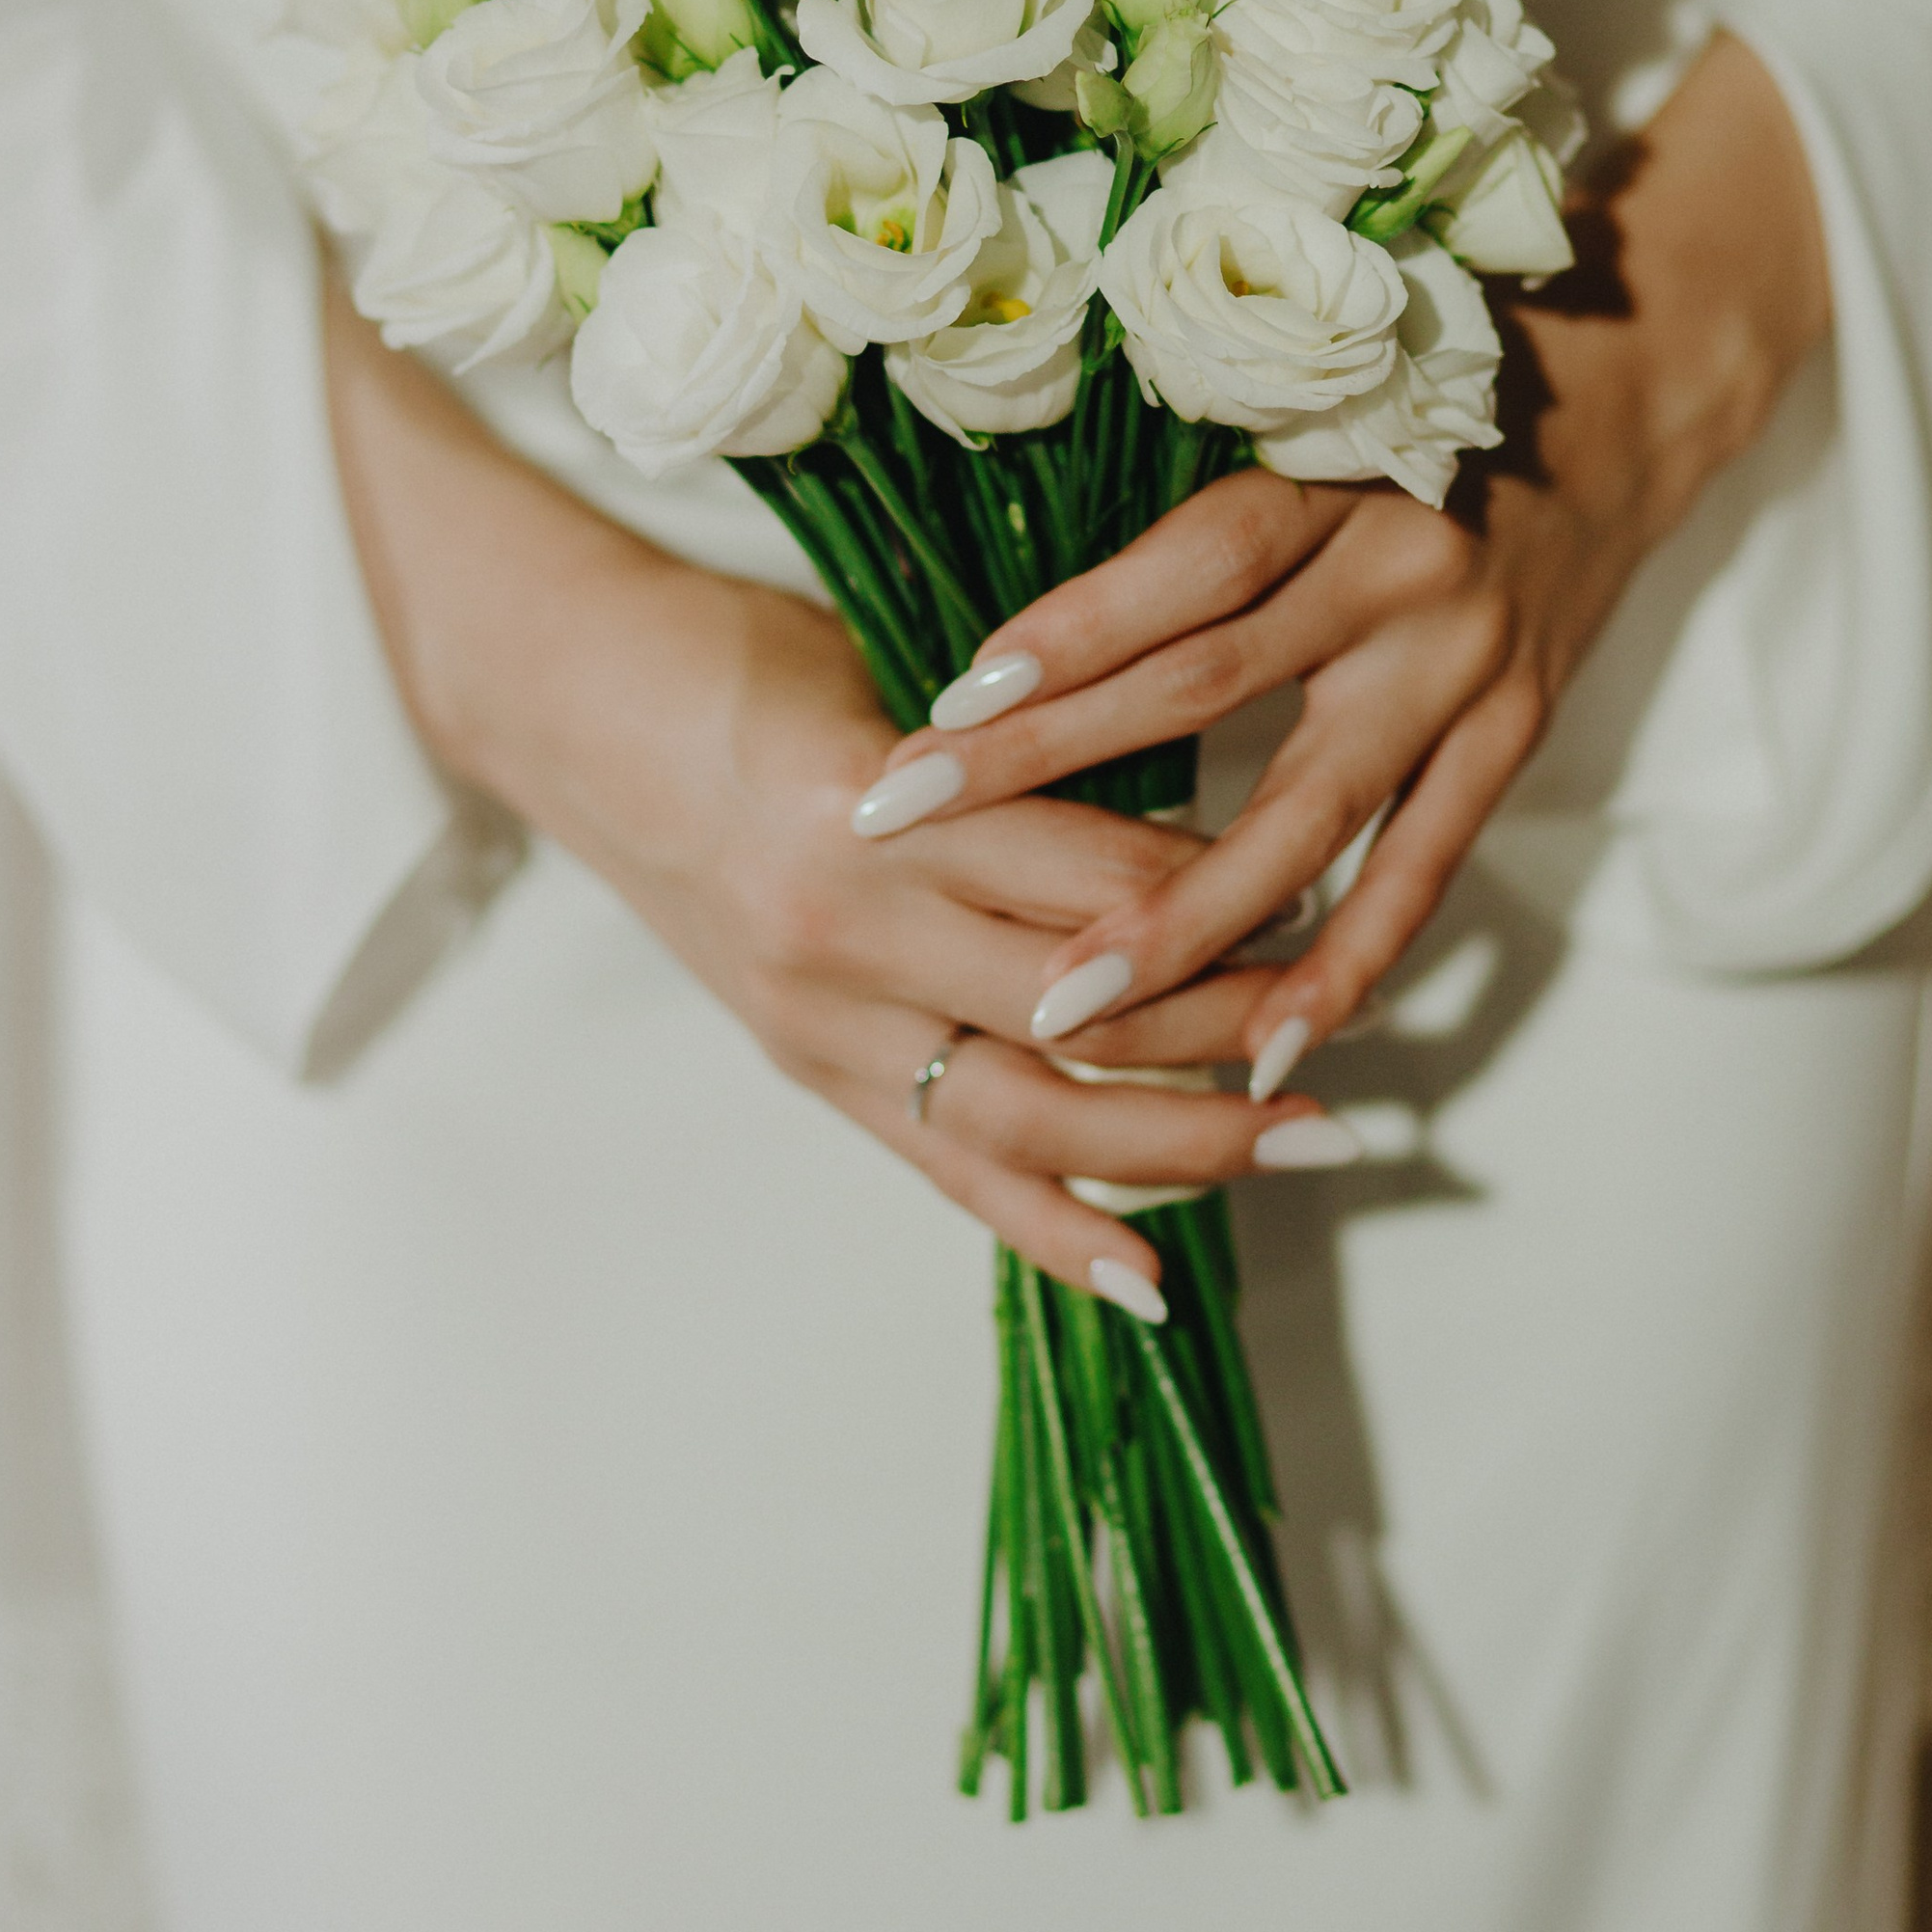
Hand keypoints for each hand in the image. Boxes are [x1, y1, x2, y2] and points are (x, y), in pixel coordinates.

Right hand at [320, 280, 1349, 1309]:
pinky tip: (1150, 1278)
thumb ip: (1027, 750)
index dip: (1229, 891)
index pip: (1097, 873)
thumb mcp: (891, 664)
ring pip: (1035, 1111)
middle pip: (1089, 1008)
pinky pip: (945, 1171)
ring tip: (1310, 1142)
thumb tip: (1197, 811)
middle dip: (1238, 1026)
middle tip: (1365, 1031)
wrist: (567, 704)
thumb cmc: (737, 653)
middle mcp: (852, 928)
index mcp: (883, 803)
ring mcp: (824, 1018)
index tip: (1339, 887)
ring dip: (1185, 1143)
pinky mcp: (807, 1068)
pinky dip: (1050, 1229)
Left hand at [848, 33, 1831, 1087]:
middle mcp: (1401, 569)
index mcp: (1331, 471)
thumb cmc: (1410, 408)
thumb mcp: (1300, 423)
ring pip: (1308, 813)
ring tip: (1066, 1003)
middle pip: (1207, 687)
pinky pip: (1422, 871)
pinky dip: (1346, 964)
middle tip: (909, 834)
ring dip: (1183, 919)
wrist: (1618, 403)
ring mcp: (1468, 664)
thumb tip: (1003, 640)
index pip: (1186, 566)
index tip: (941, 708)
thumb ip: (1186, 527)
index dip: (1067, 634)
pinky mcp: (1516, 735)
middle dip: (1048, 770)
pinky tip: (1268, 1053)